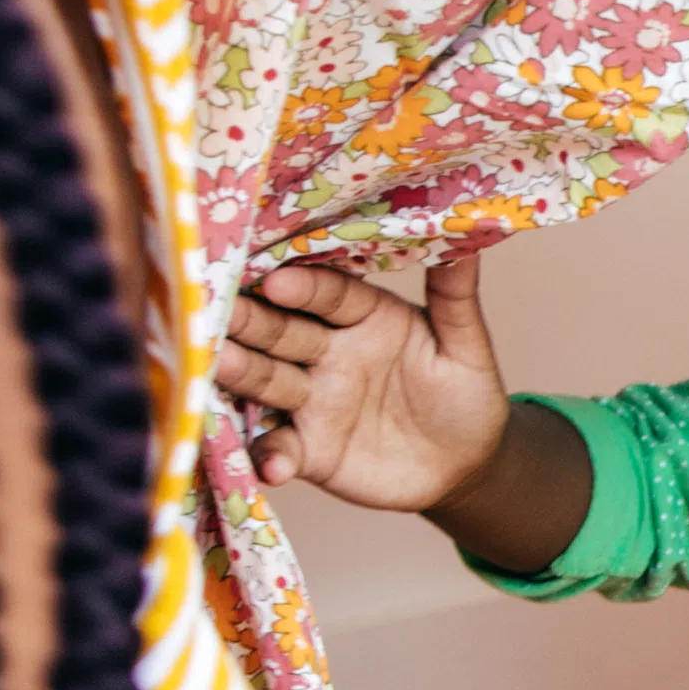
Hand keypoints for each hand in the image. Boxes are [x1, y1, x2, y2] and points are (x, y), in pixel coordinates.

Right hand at [214, 242, 513, 511]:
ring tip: (216, 364)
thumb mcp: (467, 345)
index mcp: (363, 315)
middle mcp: (326, 350)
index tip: (277, 281)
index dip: (304, 289)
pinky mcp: (307, 448)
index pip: (329, 295)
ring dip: (241, 374)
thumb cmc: (465, 395)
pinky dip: (271, 457)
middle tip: (215, 309)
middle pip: (282, 330)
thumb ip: (455, 295)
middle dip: (250, 320)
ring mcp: (311, 399)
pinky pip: (280, 447)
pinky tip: (271, 465)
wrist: (464, 466)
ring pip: (268, 380)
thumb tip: (473, 223)